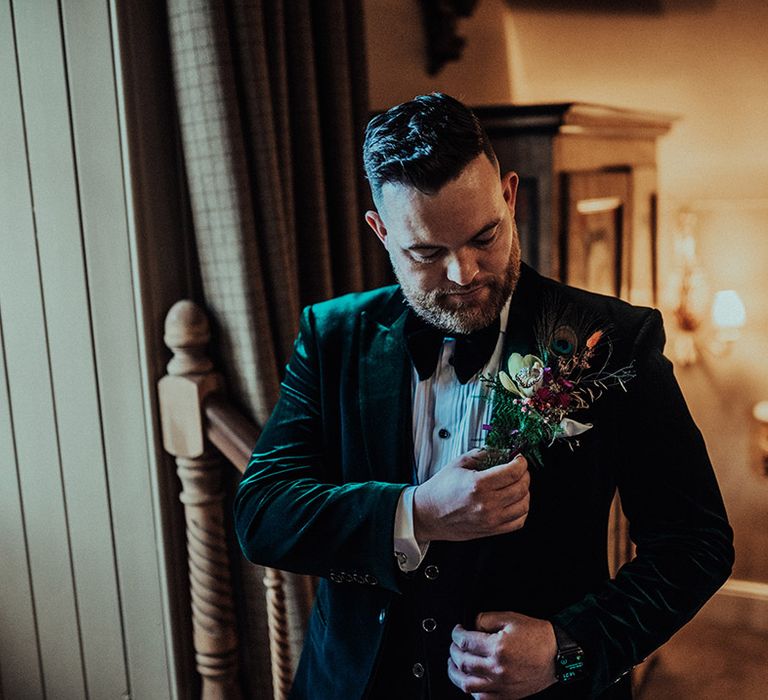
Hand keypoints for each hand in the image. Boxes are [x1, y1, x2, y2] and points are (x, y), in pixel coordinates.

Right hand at [412, 449, 529, 541]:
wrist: (428, 514)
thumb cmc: (441, 489)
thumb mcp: (459, 463)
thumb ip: (483, 454)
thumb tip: (504, 451)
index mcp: (478, 485)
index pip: (513, 472)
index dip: (521, 462)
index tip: (519, 459)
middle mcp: (486, 504)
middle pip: (521, 487)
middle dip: (525, 474)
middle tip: (520, 469)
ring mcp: (490, 520)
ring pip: (524, 505)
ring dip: (525, 492)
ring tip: (518, 484)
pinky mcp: (491, 530)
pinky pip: (518, 522)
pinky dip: (522, 510)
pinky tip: (515, 501)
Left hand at [448, 611, 557, 699]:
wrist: (558, 654)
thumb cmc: (537, 636)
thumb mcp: (510, 618)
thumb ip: (486, 619)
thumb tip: (471, 624)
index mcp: (498, 648)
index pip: (465, 641)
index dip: (456, 634)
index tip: (457, 630)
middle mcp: (497, 669)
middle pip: (463, 662)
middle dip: (453, 651)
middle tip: (454, 644)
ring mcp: (502, 685)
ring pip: (467, 685)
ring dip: (456, 673)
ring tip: (454, 664)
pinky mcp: (507, 696)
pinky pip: (482, 699)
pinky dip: (472, 691)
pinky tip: (471, 681)